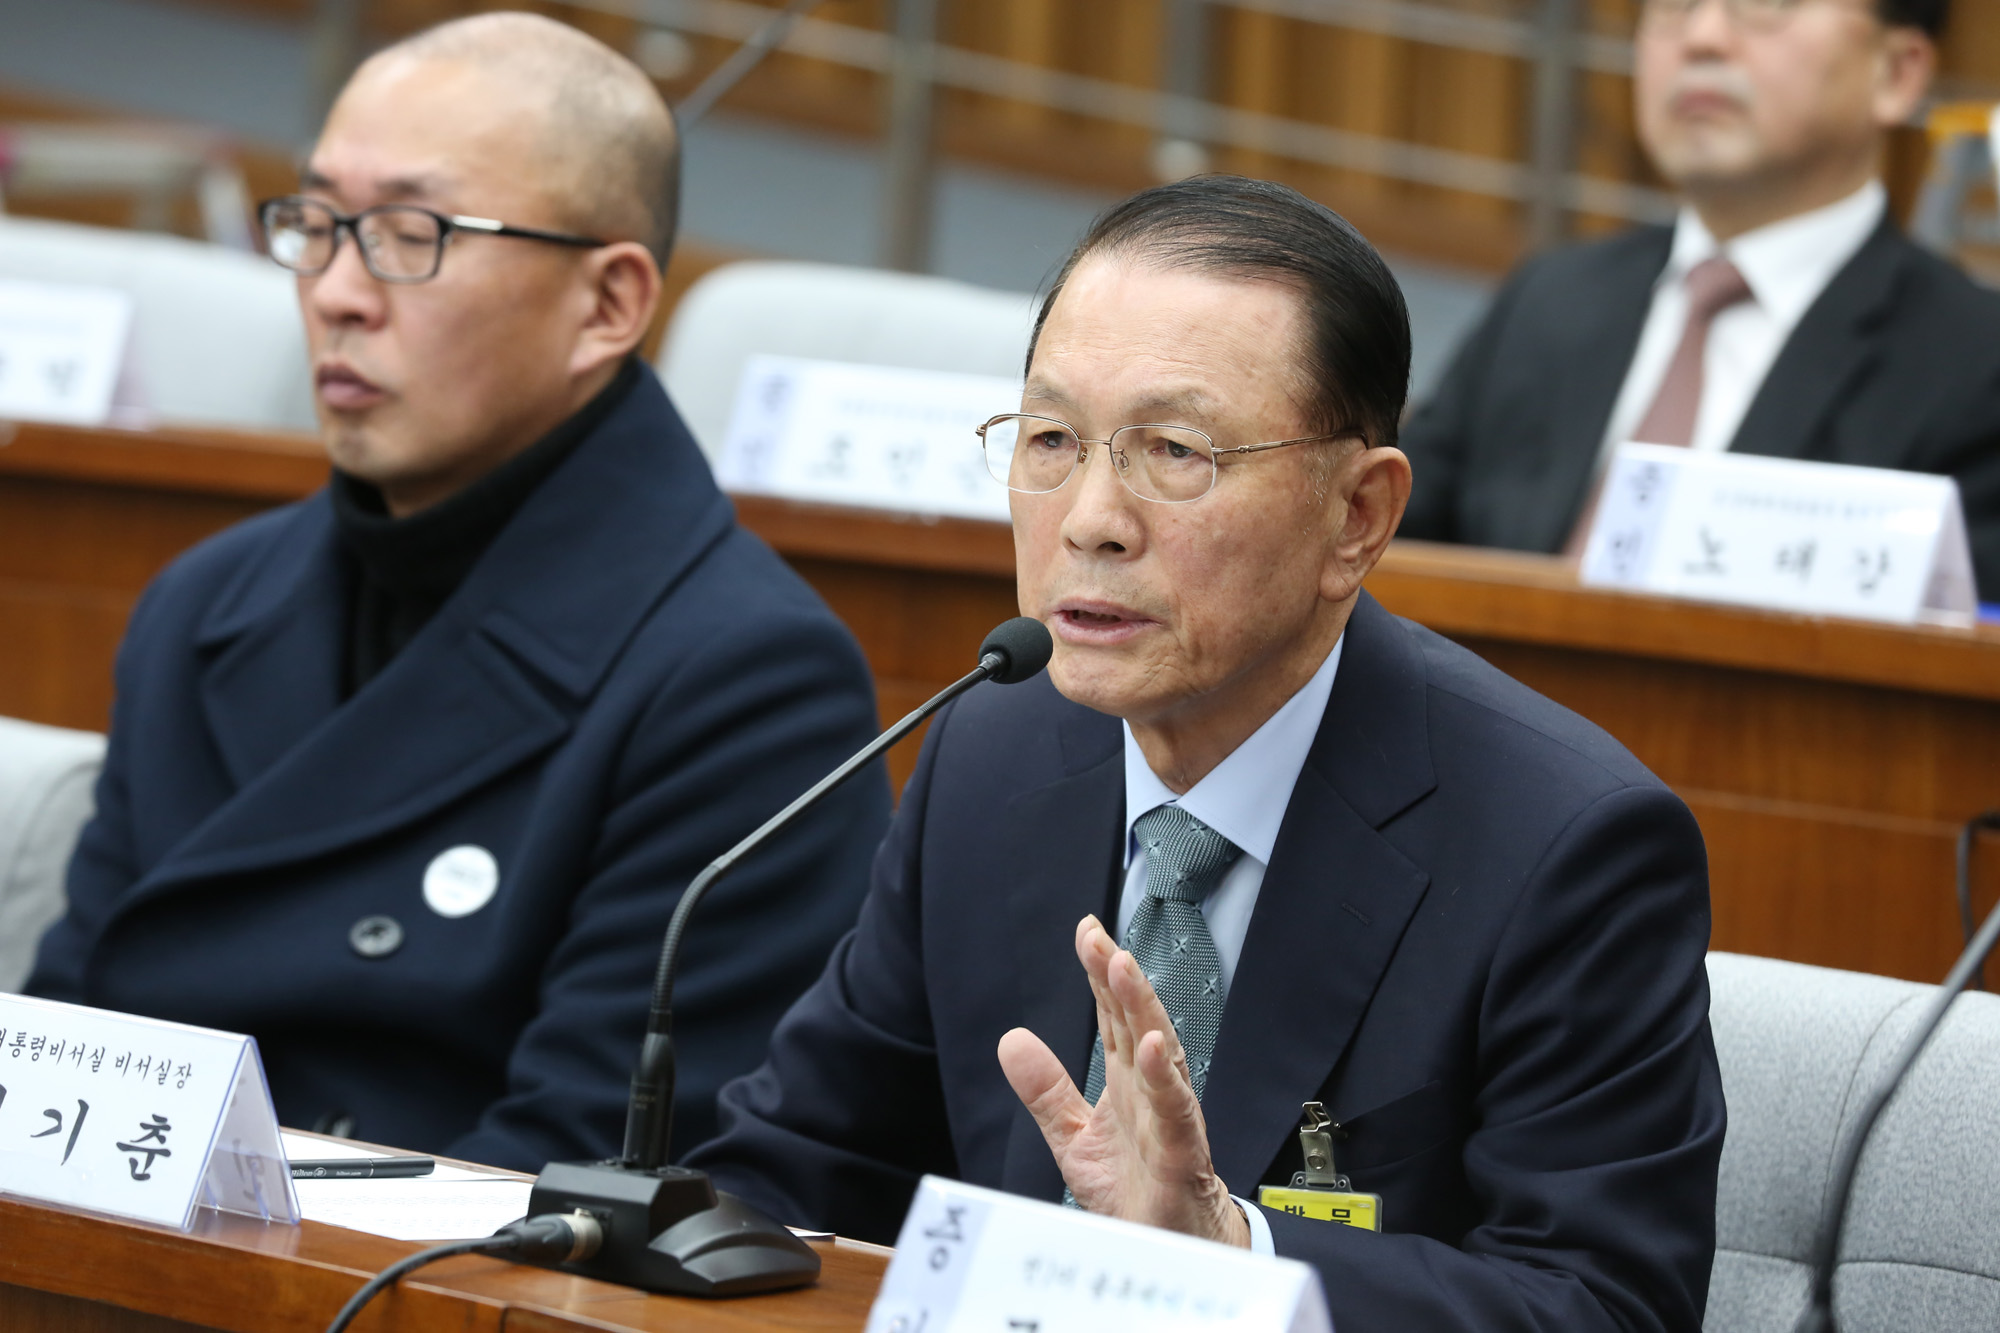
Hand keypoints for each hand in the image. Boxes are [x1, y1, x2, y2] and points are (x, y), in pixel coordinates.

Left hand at [997, 914, 1249, 1247]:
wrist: (1170, 1250)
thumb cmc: (1135, 1192)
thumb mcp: (1073, 1136)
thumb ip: (1045, 1089)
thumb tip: (1011, 1040)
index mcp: (1127, 1082)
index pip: (1113, 1017)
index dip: (1100, 974)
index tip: (1087, 932)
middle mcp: (1150, 1090)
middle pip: (1135, 1022)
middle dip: (1117, 977)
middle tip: (1097, 937)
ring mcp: (1169, 1118)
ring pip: (1158, 1053)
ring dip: (1142, 1008)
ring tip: (1123, 967)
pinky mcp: (1180, 1154)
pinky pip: (1174, 1111)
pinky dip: (1163, 1079)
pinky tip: (1148, 1046)